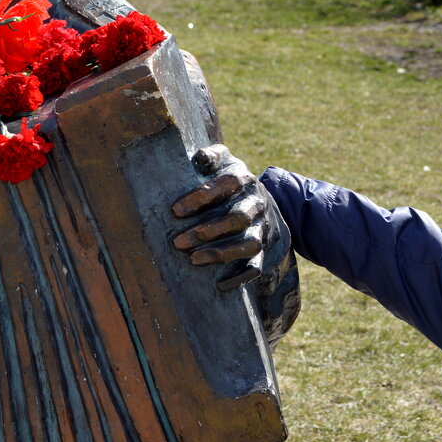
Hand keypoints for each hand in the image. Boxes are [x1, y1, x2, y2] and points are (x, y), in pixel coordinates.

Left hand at [171, 144, 266, 291]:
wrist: (265, 202)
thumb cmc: (232, 183)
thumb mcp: (226, 163)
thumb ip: (212, 156)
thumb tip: (199, 157)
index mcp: (246, 180)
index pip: (228, 184)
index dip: (203, 197)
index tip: (176, 211)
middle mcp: (257, 204)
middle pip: (237, 219)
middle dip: (206, 231)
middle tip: (177, 242)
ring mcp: (263, 228)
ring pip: (248, 244)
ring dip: (220, 253)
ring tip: (193, 260)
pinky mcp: (264, 250)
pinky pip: (256, 266)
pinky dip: (240, 277)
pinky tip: (219, 285)